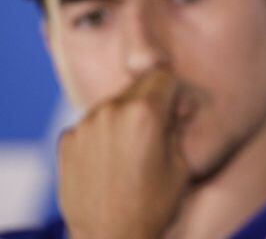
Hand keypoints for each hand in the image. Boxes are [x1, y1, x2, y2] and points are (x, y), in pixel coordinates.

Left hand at [57, 70, 189, 238]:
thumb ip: (177, 127)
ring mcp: (85, 125)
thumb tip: (177, 108)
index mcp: (145, 113)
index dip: (176, 92)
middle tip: (161, 131)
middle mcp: (111, 111)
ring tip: (134, 151)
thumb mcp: (181, 165)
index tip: (179, 112)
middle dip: (153, 102)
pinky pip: (93, 124)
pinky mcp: (67, 140)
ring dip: (127, 117)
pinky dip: (104, 134)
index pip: (163, 76)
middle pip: (138, 87)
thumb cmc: (152, 207)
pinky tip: (112, 161)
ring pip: (114, 104)